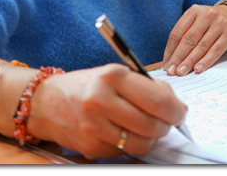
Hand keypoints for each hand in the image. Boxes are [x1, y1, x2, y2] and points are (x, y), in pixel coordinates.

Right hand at [27, 63, 187, 159]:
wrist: (47, 101)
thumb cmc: (85, 85)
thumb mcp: (114, 73)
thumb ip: (144, 86)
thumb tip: (174, 104)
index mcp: (112, 77)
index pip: (157, 99)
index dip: (175, 110)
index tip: (179, 112)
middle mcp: (101, 101)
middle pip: (151, 125)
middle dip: (166, 126)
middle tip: (166, 121)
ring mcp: (94, 127)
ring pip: (141, 144)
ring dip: (151, 138)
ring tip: (146, 127)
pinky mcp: (90, 147)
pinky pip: (123, 152)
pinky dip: (130, 145)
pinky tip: (123, 132)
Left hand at [162, 4, 226, 75]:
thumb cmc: (210, 21)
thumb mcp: (196, 20)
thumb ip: (185, 34)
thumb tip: (171, 57)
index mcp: (193, 11)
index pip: (177, 32)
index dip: (170, 49)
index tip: (166, 62)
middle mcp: (206, 15)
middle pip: (188, 40)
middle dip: (178, 57)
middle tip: (171, 70)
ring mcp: (219, 24)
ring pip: (201, 46)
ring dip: (190, 61)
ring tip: (182, 71)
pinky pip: (216, 50)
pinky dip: (206, 61)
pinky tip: (198, 68)